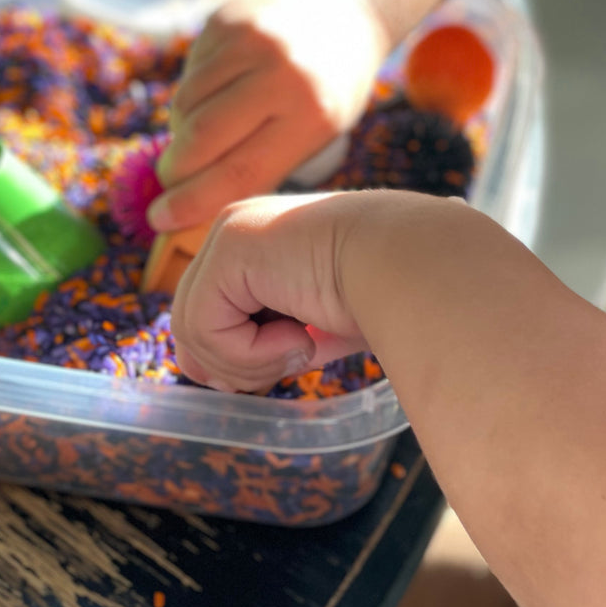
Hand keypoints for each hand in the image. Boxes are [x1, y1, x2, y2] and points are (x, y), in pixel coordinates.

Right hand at [148, 0, 390, 232]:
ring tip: (201, 136)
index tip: (161, 220)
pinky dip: (191, 97)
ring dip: (182, 132)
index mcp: (312, 114)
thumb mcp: (317, 133)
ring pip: (186, 104)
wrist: (340, 11)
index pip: (240, 172)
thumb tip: (195, 205)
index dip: (193, 202)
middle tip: (170, 182)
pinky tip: (213, 96)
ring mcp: (250, 40)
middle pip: (201, 138)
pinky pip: (188, 74)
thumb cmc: (327, 89)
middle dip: (175, 170)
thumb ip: (264, 166)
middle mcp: (280, 72)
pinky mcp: (225, 20)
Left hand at [169, 191, 374, 392]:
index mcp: (261, 242)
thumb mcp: (314, 328)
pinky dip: (249, 354)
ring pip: (194, 330)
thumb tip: (215, 377)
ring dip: (251, 363)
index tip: (282, 366)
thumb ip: (268, 344)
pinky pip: (205, 327)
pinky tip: (300, 337)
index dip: (232, 357)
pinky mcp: (230, 247)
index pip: (210, 310)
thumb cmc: (384, 297)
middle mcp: (239, 229)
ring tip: (305, 346)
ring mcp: (231, 233)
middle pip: (192, 321)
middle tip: (293, 360)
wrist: (412, 268)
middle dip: (235, 365)